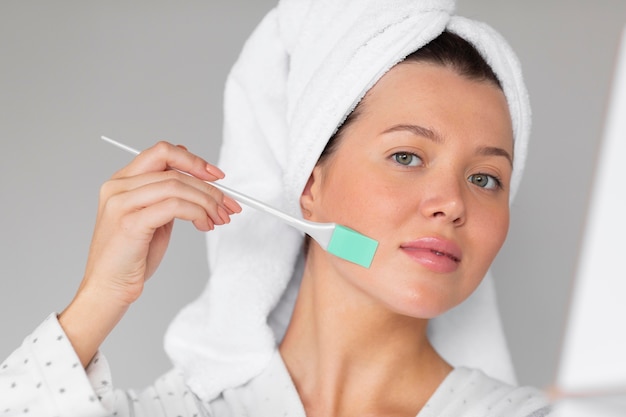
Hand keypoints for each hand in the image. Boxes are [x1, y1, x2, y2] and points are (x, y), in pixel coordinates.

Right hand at [59, 141, 240, 364]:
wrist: (108, 289)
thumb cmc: (132, 258)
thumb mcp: (153, 219)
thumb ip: (168, 198)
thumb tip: (201, 183)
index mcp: (122, 181)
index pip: (162, 153)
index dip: (193, 161)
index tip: (217, 177)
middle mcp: (118, 187)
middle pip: (174, 170)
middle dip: (209, 187)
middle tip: (229, 205)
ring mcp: (121, 203)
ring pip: (177, 186)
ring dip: (207, 202)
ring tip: (219, 219)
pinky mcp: (130, 222)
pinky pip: (174, 206)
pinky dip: (197, 213)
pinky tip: (204, 226)